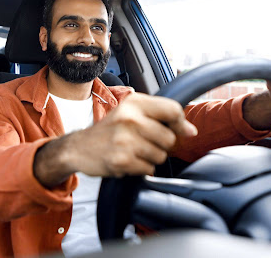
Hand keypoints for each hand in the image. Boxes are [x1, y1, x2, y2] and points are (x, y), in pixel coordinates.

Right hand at [34, 93, 197, 186]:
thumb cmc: (110, 130)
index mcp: (134, 102)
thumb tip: (191, 131)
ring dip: (151, 158)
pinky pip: (148, 168)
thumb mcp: (131, 112)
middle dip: (162, 145)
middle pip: (170, 138)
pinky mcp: (122, 160)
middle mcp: (130, 118)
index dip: (181, 123)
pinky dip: (142, 168)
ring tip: (135, 152)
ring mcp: (125, 140)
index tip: (183, 131)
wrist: (79, 148)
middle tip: (146, 143)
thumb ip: (161, 116)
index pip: (173, 110)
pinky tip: (128, 160)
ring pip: (161, 155)